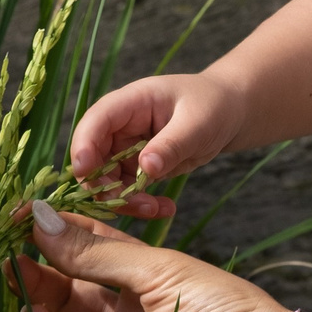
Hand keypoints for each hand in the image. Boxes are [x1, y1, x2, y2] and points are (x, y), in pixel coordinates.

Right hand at [14, 202, 290, 311]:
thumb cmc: (223, 310)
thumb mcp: (158, 271)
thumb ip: (96, 252)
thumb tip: (40, 217)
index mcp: (143, 281)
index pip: (86, 253)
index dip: (51, 239)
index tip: (13, 223)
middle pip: (67, 300)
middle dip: (35, 284)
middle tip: (2, 270)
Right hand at [66, 73, 245, 220]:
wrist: (228, 114)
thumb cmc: (213, 106)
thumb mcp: (198, 123)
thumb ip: (171, 144)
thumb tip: (145, 168)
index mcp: (131, 102)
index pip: (95, 121)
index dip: (83, 145)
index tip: (84, 172)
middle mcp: (121, 125)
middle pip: (93, 157)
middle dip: (106, 186)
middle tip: (138, 204)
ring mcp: (125, 147)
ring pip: (106, 181)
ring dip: (125, 200)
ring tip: (156, 209)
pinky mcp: (134, 167)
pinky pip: (126, 190)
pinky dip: (140, 204)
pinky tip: (165, 208)